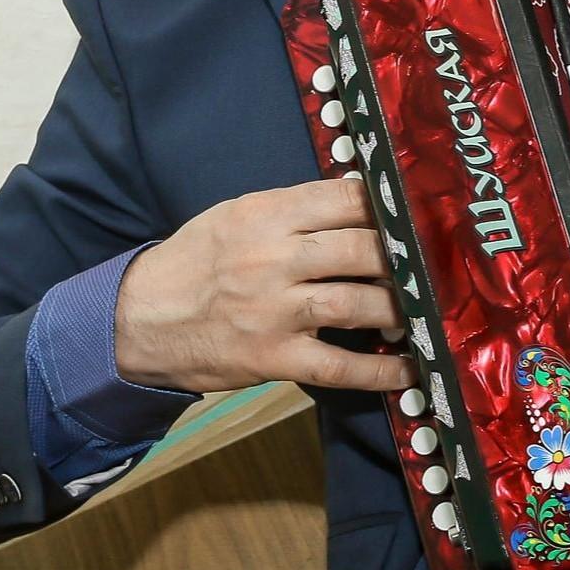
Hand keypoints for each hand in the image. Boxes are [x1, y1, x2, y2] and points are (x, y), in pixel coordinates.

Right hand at [113, 176, 412, 395]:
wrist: (139, 320)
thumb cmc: (195, 262)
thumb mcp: (235, 216)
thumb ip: (292, 210)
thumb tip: (358, 204)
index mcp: (265, 215)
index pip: (344, 198)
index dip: (389, 204)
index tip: (417, 212)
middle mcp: (273, 258)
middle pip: (361, 249)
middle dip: (403, 256)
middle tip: (429, 263)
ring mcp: (275, 311)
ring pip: (358, 303)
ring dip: (400, 307)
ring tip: (422, 309)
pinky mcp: (274, 358)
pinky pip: (339, 365)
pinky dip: (380, 370)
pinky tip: (409, 369)